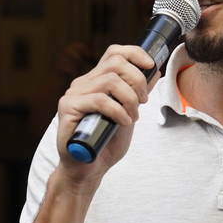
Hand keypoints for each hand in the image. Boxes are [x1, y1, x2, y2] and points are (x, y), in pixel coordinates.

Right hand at [54, 44, 158, 182]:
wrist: (89, 169)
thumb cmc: (106, 143)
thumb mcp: (129, 113)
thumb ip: (137, 94)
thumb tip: (154, 72)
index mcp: (96, 81)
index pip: (114, 53)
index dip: (135, 53)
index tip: (151, 66)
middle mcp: (82, 83)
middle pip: (115, 63)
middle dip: (137, 80)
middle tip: (143, 101)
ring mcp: (73, 94)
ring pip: (110, 81)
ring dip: (129, 99)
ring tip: (132, 116)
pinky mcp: (68, 108)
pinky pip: (100, 100)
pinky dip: (118, 111)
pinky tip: (123, 122)